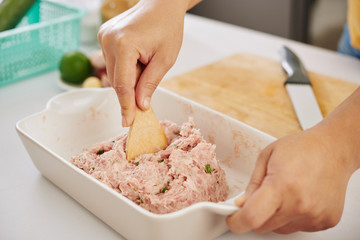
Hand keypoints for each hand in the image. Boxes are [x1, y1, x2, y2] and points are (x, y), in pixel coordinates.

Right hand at [97, 0, 187, 125]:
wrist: (161, 4)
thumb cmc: (168, 28)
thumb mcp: (165, 59)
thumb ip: (150, 84)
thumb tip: (139, 106)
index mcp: (124, 45)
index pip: (123, 85)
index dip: (126, 106)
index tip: (128, 122)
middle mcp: (108, 40)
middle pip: (116, 80)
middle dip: (131, 90)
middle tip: (147, 88)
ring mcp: (103, 37)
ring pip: (113, 73)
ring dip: (129, 77)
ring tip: (146, 62)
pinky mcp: (104, 36)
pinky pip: (112, 62)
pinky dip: (125, 68)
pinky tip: (138, 57)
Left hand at [226, 124, 356, 233]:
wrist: (334, 149)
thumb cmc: (302, 148)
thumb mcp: (266, 157)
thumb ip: (252, 184)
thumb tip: (241, 204)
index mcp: (281, 186)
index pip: (251, 217)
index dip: (237, 221)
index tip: (232, 219)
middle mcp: (299, 204)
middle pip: (262, 226)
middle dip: (255, 214)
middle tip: (262, 197)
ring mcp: (313, 216)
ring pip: (279, 229)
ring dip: (275, 216)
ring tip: (285, 192)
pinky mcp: (325, 221)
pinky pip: (298, 227)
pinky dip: (292, 216)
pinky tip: (299, 197)